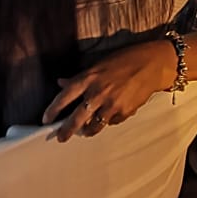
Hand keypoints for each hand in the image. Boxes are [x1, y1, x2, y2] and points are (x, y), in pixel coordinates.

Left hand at [42, 39, 176, 141]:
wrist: (151, 64)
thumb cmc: (124, 59)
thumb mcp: (99, 64)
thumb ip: (80, 77)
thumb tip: (61, 83)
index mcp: (89, 78)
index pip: (65, 96)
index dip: (53, 109)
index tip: (45, 119)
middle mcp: (97, 92)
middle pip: (76, 118)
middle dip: (66, 130)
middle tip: (61, 137)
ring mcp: (111, 104)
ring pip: (94, 125)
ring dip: (88, 130)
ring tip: (85, 131)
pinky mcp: (123, 112)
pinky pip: (111, 122)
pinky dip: (108, 121)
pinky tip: (110, 115)